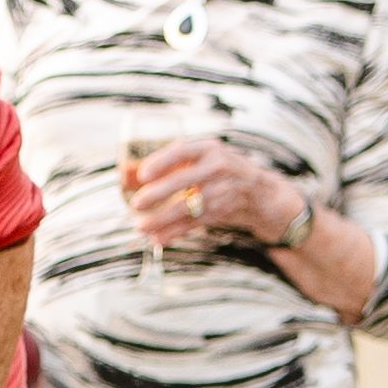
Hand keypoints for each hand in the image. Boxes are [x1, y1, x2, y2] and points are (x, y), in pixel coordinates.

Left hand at [126, 139, 312, 253]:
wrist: (258, 190)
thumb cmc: (218, 169)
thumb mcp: (202, 157)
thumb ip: (172, 162)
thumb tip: (129, 173)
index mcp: (209, 148)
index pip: (182, 151)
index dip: (162, 162)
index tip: (143, 174)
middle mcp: (218, 167)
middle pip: (184, 181)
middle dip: (158, 194)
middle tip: (136, 204)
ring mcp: (222, 191)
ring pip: (188, 207)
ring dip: (162, 219)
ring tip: (141, 227)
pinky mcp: (221, 212)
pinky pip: (194, 223)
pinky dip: (174, 232)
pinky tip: (157, 239)